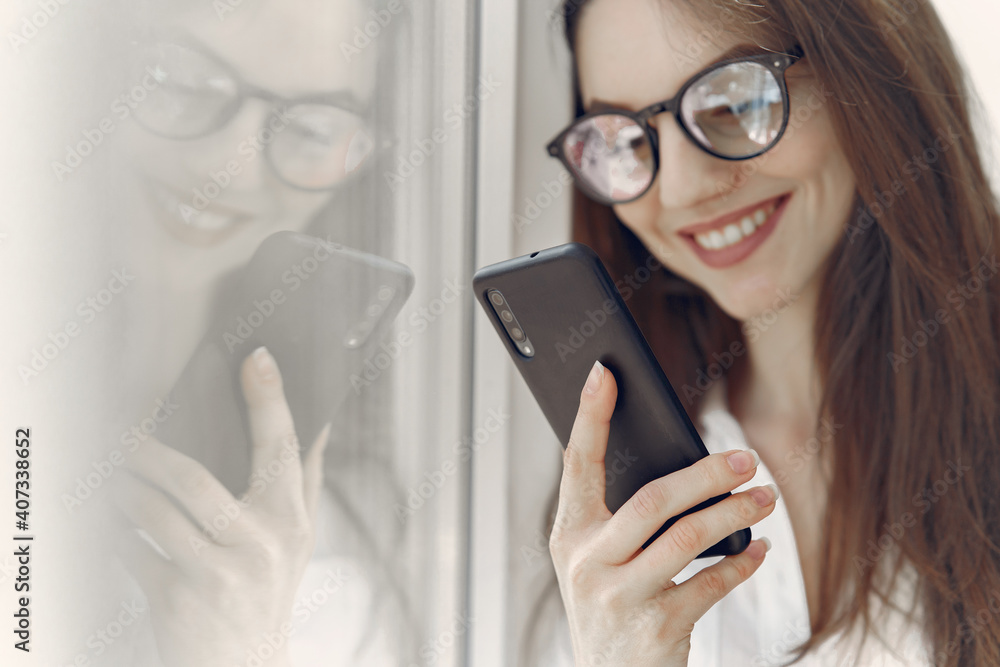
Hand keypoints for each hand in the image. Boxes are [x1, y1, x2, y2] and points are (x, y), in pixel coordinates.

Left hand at [112, 346, 329, 666]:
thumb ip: (307, 479)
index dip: (269, 398)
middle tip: (126, 430)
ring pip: (152, 511)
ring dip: (122, 487)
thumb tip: (321, 422)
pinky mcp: (176, 600)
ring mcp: (216, 574)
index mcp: (291, 519)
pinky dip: (114, 533)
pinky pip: (130, 551)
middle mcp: (259, 543)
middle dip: (148, 448)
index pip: (281, 446)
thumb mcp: (300, 538)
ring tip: (113, 475)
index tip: (256, 358)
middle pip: (192, 477)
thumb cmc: (271, 592)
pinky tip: (115, 525)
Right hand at [549, 361, 776, 666]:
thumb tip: (680, 466)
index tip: (605, 372)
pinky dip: (742, 562)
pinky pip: (711, 583)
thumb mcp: (596, 562)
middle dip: (705, 474)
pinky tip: (761, 548)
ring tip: (765, 497)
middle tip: (747, 459)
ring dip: (734, 513)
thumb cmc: (611, 607)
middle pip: (652, 500)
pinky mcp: (657, 627)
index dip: (590, 416)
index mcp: (568, 536)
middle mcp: (586, 563)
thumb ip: (621, 519)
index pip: (577, 464)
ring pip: (687, 538)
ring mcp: (619, 597)